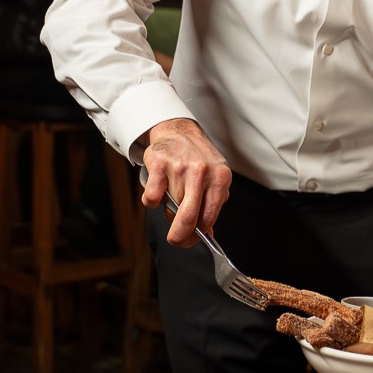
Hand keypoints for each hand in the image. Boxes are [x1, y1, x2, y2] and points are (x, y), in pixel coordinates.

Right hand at [140, 118, 231, 244]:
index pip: (209, 218)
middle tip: (175, 240)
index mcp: (220, 178)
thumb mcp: (214, 179)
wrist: (179, 131)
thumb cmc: (198, 159)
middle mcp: (202, 172)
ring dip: (167, 209)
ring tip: (172, 194)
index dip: (198, 236)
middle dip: (180, 236)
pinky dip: (151, 201)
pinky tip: (159, 190)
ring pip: (169, 208)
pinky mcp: (159, 165)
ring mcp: (180, 168)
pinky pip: (152, 198)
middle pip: (189, 218)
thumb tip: (207, 234)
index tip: (190, 241)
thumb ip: (212, 206)